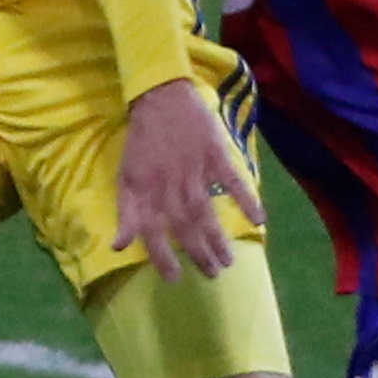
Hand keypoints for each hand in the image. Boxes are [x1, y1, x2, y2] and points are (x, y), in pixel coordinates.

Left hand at [115, 79, 265, 281]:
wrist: (160, 98)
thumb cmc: (141, 142)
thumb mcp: (124, 178)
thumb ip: (126, 214)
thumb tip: (119, 248)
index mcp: (146, 193)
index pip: (153, 234)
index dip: (163, 258)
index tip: (176, 278)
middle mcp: (170, 187)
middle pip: (185, 227)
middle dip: (198, 254)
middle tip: (213, 275)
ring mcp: (195, 171)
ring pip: (207, 212)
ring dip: (218, 237)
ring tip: (229, 260)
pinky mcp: (215, 155)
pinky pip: (233, 181)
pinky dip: (246, 200)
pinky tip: (259, 220)